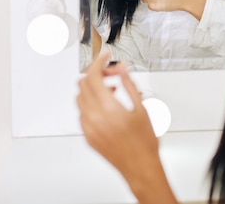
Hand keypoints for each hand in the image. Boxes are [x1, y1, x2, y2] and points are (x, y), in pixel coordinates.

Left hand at [77, 52, 159, 181]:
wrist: (140, 167)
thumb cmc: (144, 143)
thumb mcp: (142, 108)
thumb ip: (128, 85)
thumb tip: (121, 70)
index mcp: (107, 109)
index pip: (93, 76)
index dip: (99, 62)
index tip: (106, 57)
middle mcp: (93, 118)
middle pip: (83, 84)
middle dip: (97, 74)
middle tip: (113, 73)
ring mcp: (88, 128)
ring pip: (80, 98)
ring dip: (93, 88)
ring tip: (112, 89)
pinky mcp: (87, 136)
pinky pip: (82, 112)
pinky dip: (91, 102)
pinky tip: (106, 105)